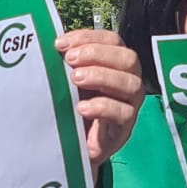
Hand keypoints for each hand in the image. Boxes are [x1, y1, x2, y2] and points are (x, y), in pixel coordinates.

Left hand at [56, 29, 144, 166]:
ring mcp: (130, 105)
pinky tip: (82, 108)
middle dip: (97, 54)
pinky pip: (124, 113)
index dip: (90, 38)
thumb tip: (55, 45)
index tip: (61, 44)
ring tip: (75, 80)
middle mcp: (128, 81)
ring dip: (101, 76)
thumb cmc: (70, 110)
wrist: (70, 149)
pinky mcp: (124, 128)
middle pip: (128, 58)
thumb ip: (66, 64)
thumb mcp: (67, 83)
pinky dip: (103, 107)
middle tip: (70, 60)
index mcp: (115, 65)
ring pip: (131, 84)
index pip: (113, 41)